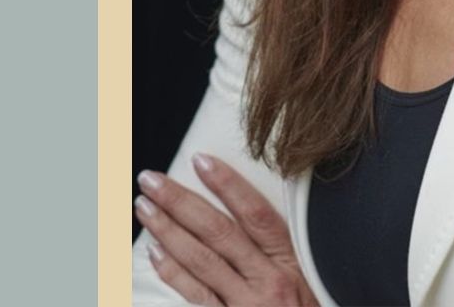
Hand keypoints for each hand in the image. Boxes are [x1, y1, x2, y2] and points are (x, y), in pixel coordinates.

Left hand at [134, 154, 320, 306]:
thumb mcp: (310, 278)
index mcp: (291, 264)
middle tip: (152, 180)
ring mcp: (248, 305)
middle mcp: (269, 283)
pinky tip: (154, 251)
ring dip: (168, 230)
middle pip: (219, 232)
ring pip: (201, 260)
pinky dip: (173, 271)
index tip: (200, 160)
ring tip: (144, 207)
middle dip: (181, 202)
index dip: (228, 185)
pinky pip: (197, 295)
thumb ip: (279, 249)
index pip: (256, 215)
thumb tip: (243, 208)